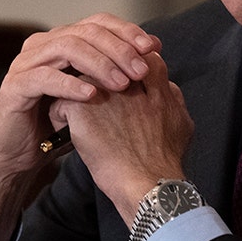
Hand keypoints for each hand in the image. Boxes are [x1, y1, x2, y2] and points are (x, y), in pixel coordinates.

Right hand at [0, 13, 160, 240]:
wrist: (18, 155)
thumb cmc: (57, 125)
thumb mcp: (91, 95)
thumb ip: (113, 74)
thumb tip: (153, 56)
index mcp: (61, 41)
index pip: (98, 23)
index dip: (127, 31)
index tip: (154, 47)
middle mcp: (42, 45)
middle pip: (85, 31)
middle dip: (118, 48)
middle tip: (141, 69)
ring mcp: (25, 63)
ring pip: (67, 48)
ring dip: (99, 64)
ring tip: (122, 83)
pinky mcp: (14, 86)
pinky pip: (45, 78)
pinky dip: (71, 84)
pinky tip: (92, 95)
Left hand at [51, 51, 192, 225]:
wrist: (147, 184)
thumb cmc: (165, 161)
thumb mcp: (182, 123)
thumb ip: (173, 99)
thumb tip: (167, 89)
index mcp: (155, 84)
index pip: (137, 56)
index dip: (124, 63)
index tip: (116, 78)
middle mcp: (130, 83)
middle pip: (104, 60)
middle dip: (94, 71)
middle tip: (86, 87)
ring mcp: (104, 93)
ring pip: (78, 75)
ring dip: (73, 88)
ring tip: (72, 107)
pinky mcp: (81, 109)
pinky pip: (61, 100)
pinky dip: (60, 113)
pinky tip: (64, 128)